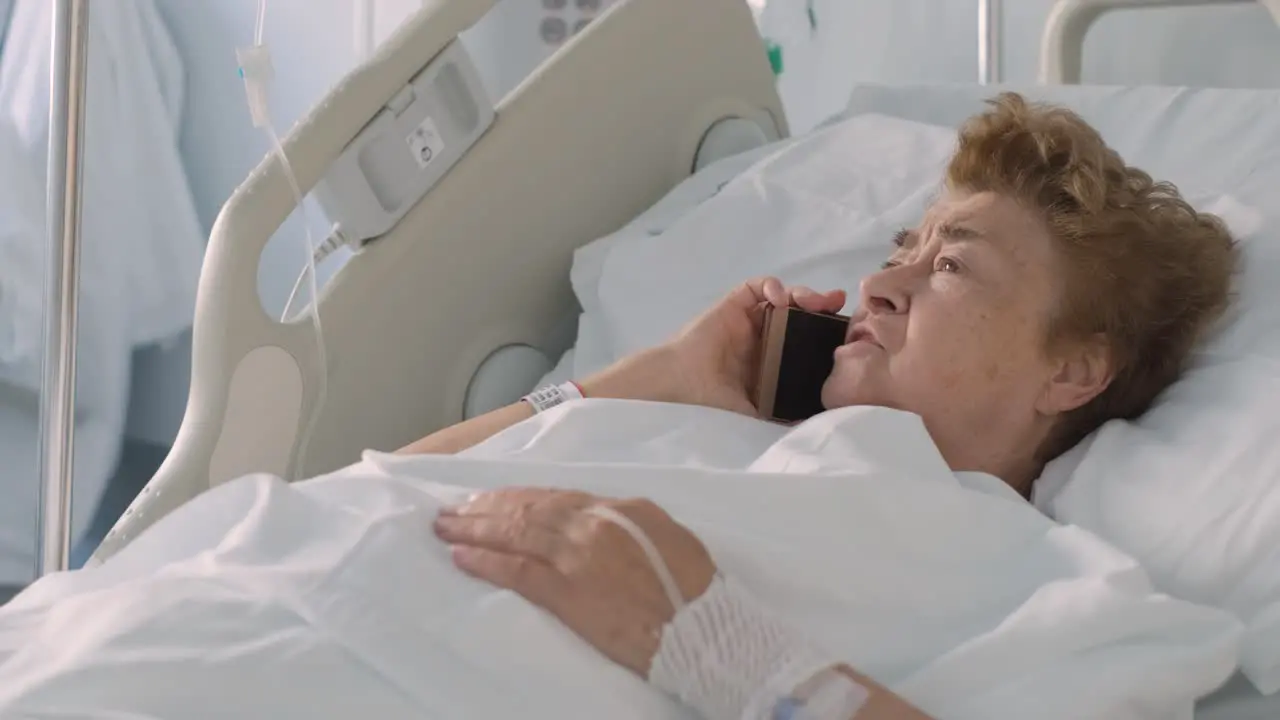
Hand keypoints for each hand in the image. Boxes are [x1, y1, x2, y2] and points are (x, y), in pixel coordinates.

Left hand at [433, 488, 715, 675]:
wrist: (703, 627)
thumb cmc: (694, 588)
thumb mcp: (665, 536)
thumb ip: (627, 522)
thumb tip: (599, 520)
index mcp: (619, 508)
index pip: (555, 498)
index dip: (518, 498)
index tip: (492, 500)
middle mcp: (593, 524)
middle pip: (527, 510)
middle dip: (486, 508)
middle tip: (453, 510)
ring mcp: (577, 557)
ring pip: (514, 534)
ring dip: (475, 530)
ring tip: (447, 528)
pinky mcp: (567, 593)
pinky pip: (517, 572)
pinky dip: (486, 562)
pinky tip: (463, 557)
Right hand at [664, 276, 845, 414]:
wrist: (683, 384)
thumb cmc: (713, 400)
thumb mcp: (757, 411)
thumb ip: (783, 414)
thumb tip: (815, 426)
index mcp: (772, 357)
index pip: (806, 335)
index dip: (825, 329)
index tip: (844, 331)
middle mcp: (763, 334)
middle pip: (799, 311)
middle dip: (820, 304)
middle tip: (836, 305)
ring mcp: (748, 318)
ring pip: (782, 295)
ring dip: (800, 292)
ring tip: (811, 301)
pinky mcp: (732, 304)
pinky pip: (756, 286)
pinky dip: (770, 285)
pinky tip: (778, 297)